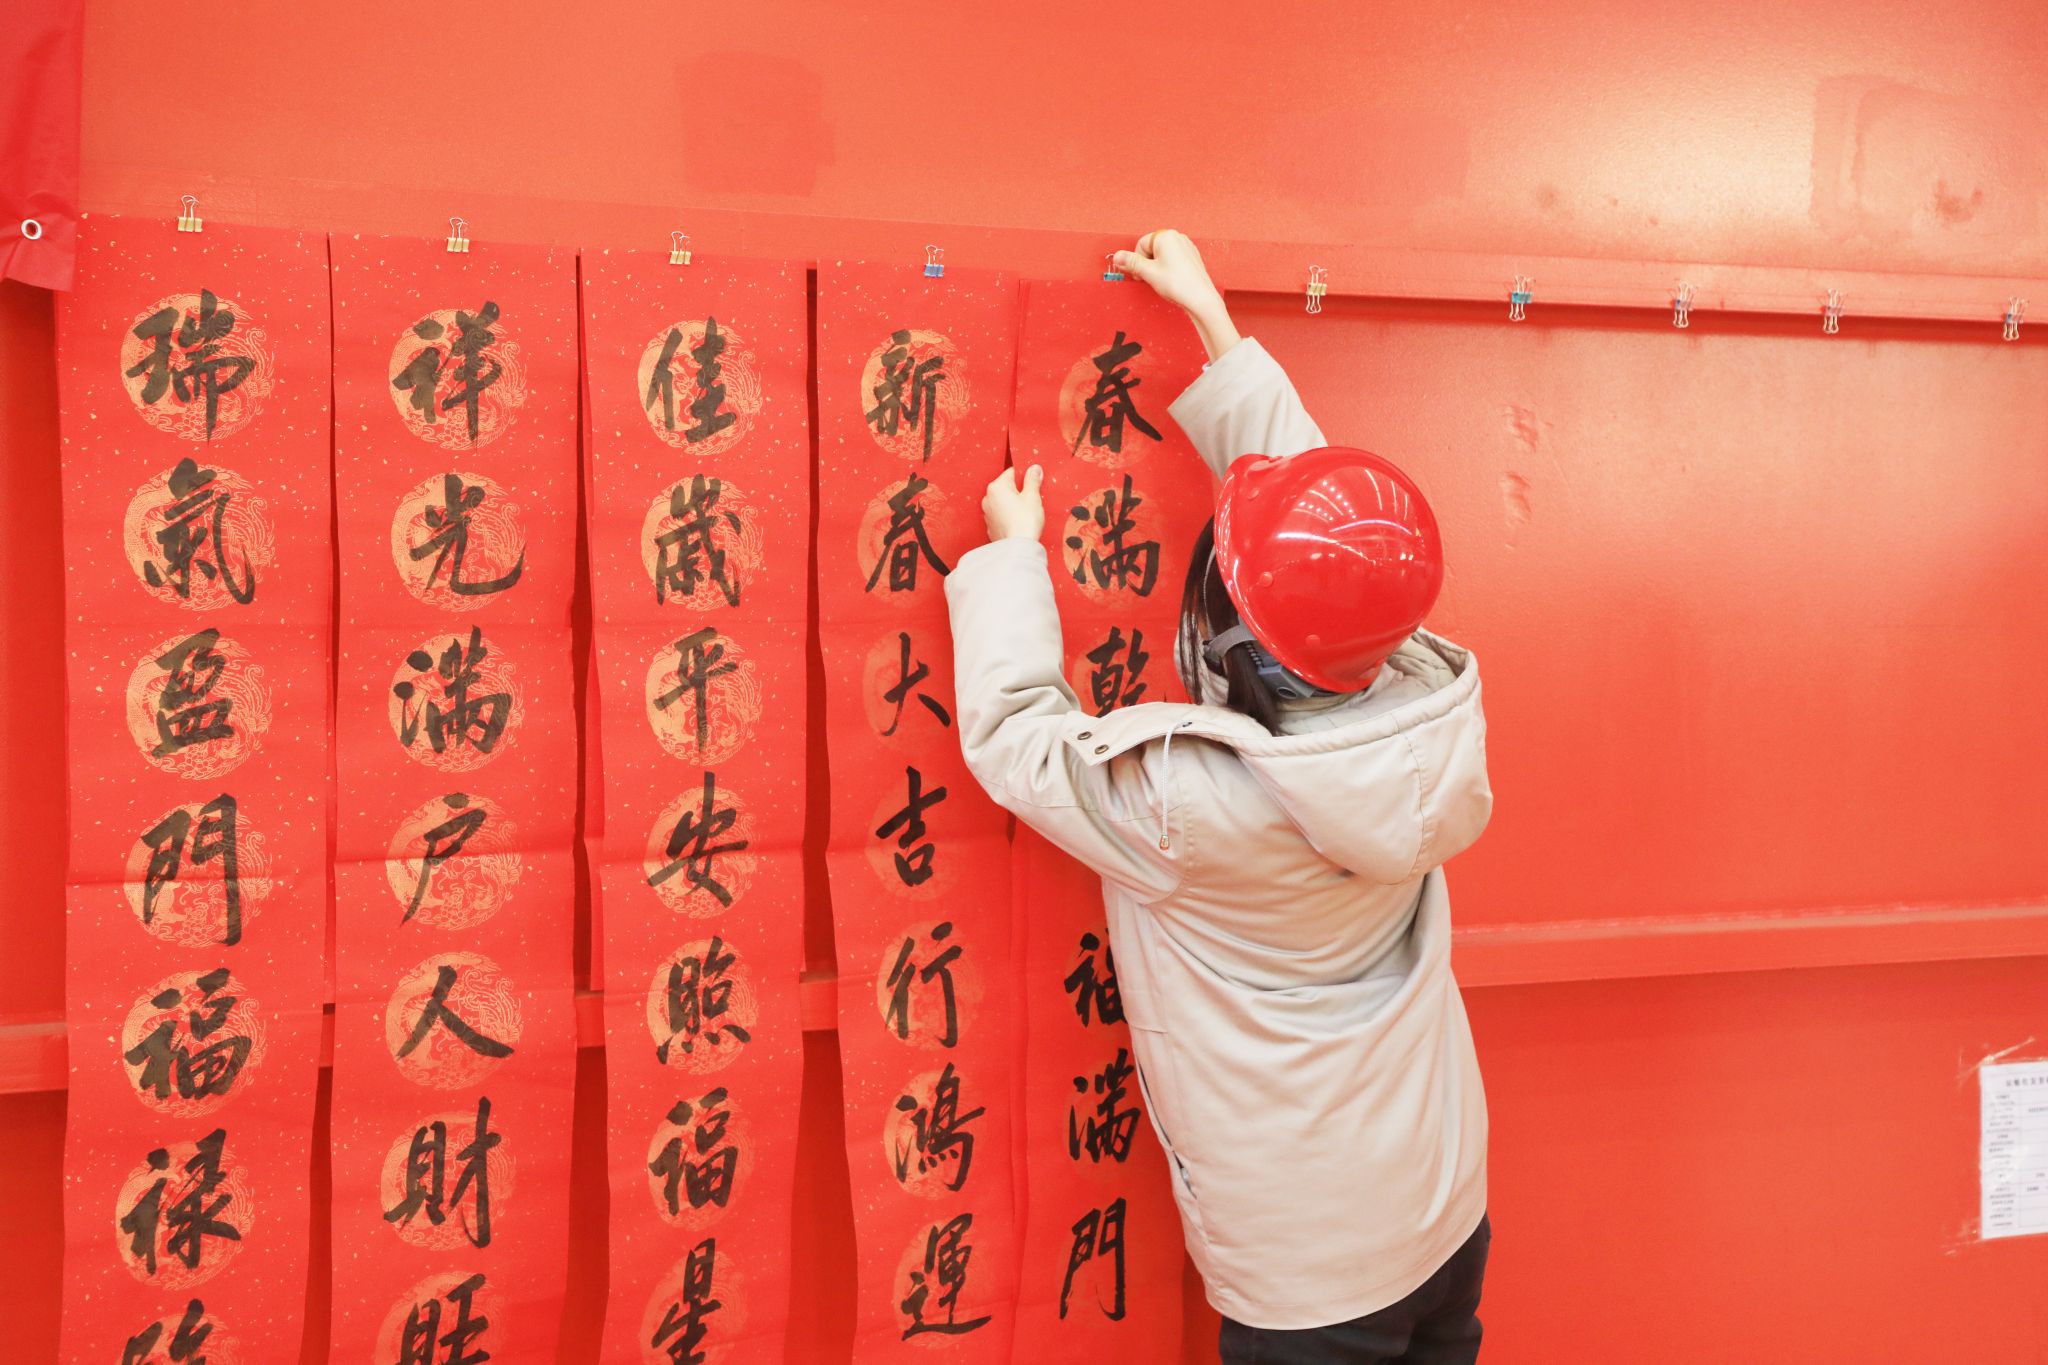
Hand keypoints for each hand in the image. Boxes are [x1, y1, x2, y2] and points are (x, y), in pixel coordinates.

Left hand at [981, 464, 1043, 542]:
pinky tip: (1019, 521)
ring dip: (1014, 504)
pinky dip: (1010, 515)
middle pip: (1007, 487)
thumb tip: (1034, 469)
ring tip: (1026, 512)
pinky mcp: (991, 526)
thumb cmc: (1024, 522)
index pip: (1012, 472)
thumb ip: (1032, 480)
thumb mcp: (1032, 497)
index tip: (1034, 482)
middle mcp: (988, 498)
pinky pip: (1002, 515)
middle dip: (1020, 491)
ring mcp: (988, 513)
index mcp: (997, 487)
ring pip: (1004, 501)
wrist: (1017, 548)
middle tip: (1032, 499)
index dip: (1025, 476)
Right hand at [1111, 229, 1240, 360]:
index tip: (1139, 274)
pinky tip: (1171, 280)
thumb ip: (1131, 263)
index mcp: (1165, 236)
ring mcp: (1186, 246)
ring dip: (1157, 267)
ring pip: (1162, 254)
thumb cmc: (1178, 284)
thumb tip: (1117, 256)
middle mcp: (1177, 237)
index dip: (1136, 261)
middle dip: (1147, 264)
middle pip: (1151, 248)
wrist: (1200, 298)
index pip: (1141, 244)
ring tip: (1162, 280)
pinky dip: (1168, 268)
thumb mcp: (1148, 273)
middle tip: (1150, 278)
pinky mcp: (1191, 257)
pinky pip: (1173, 259)